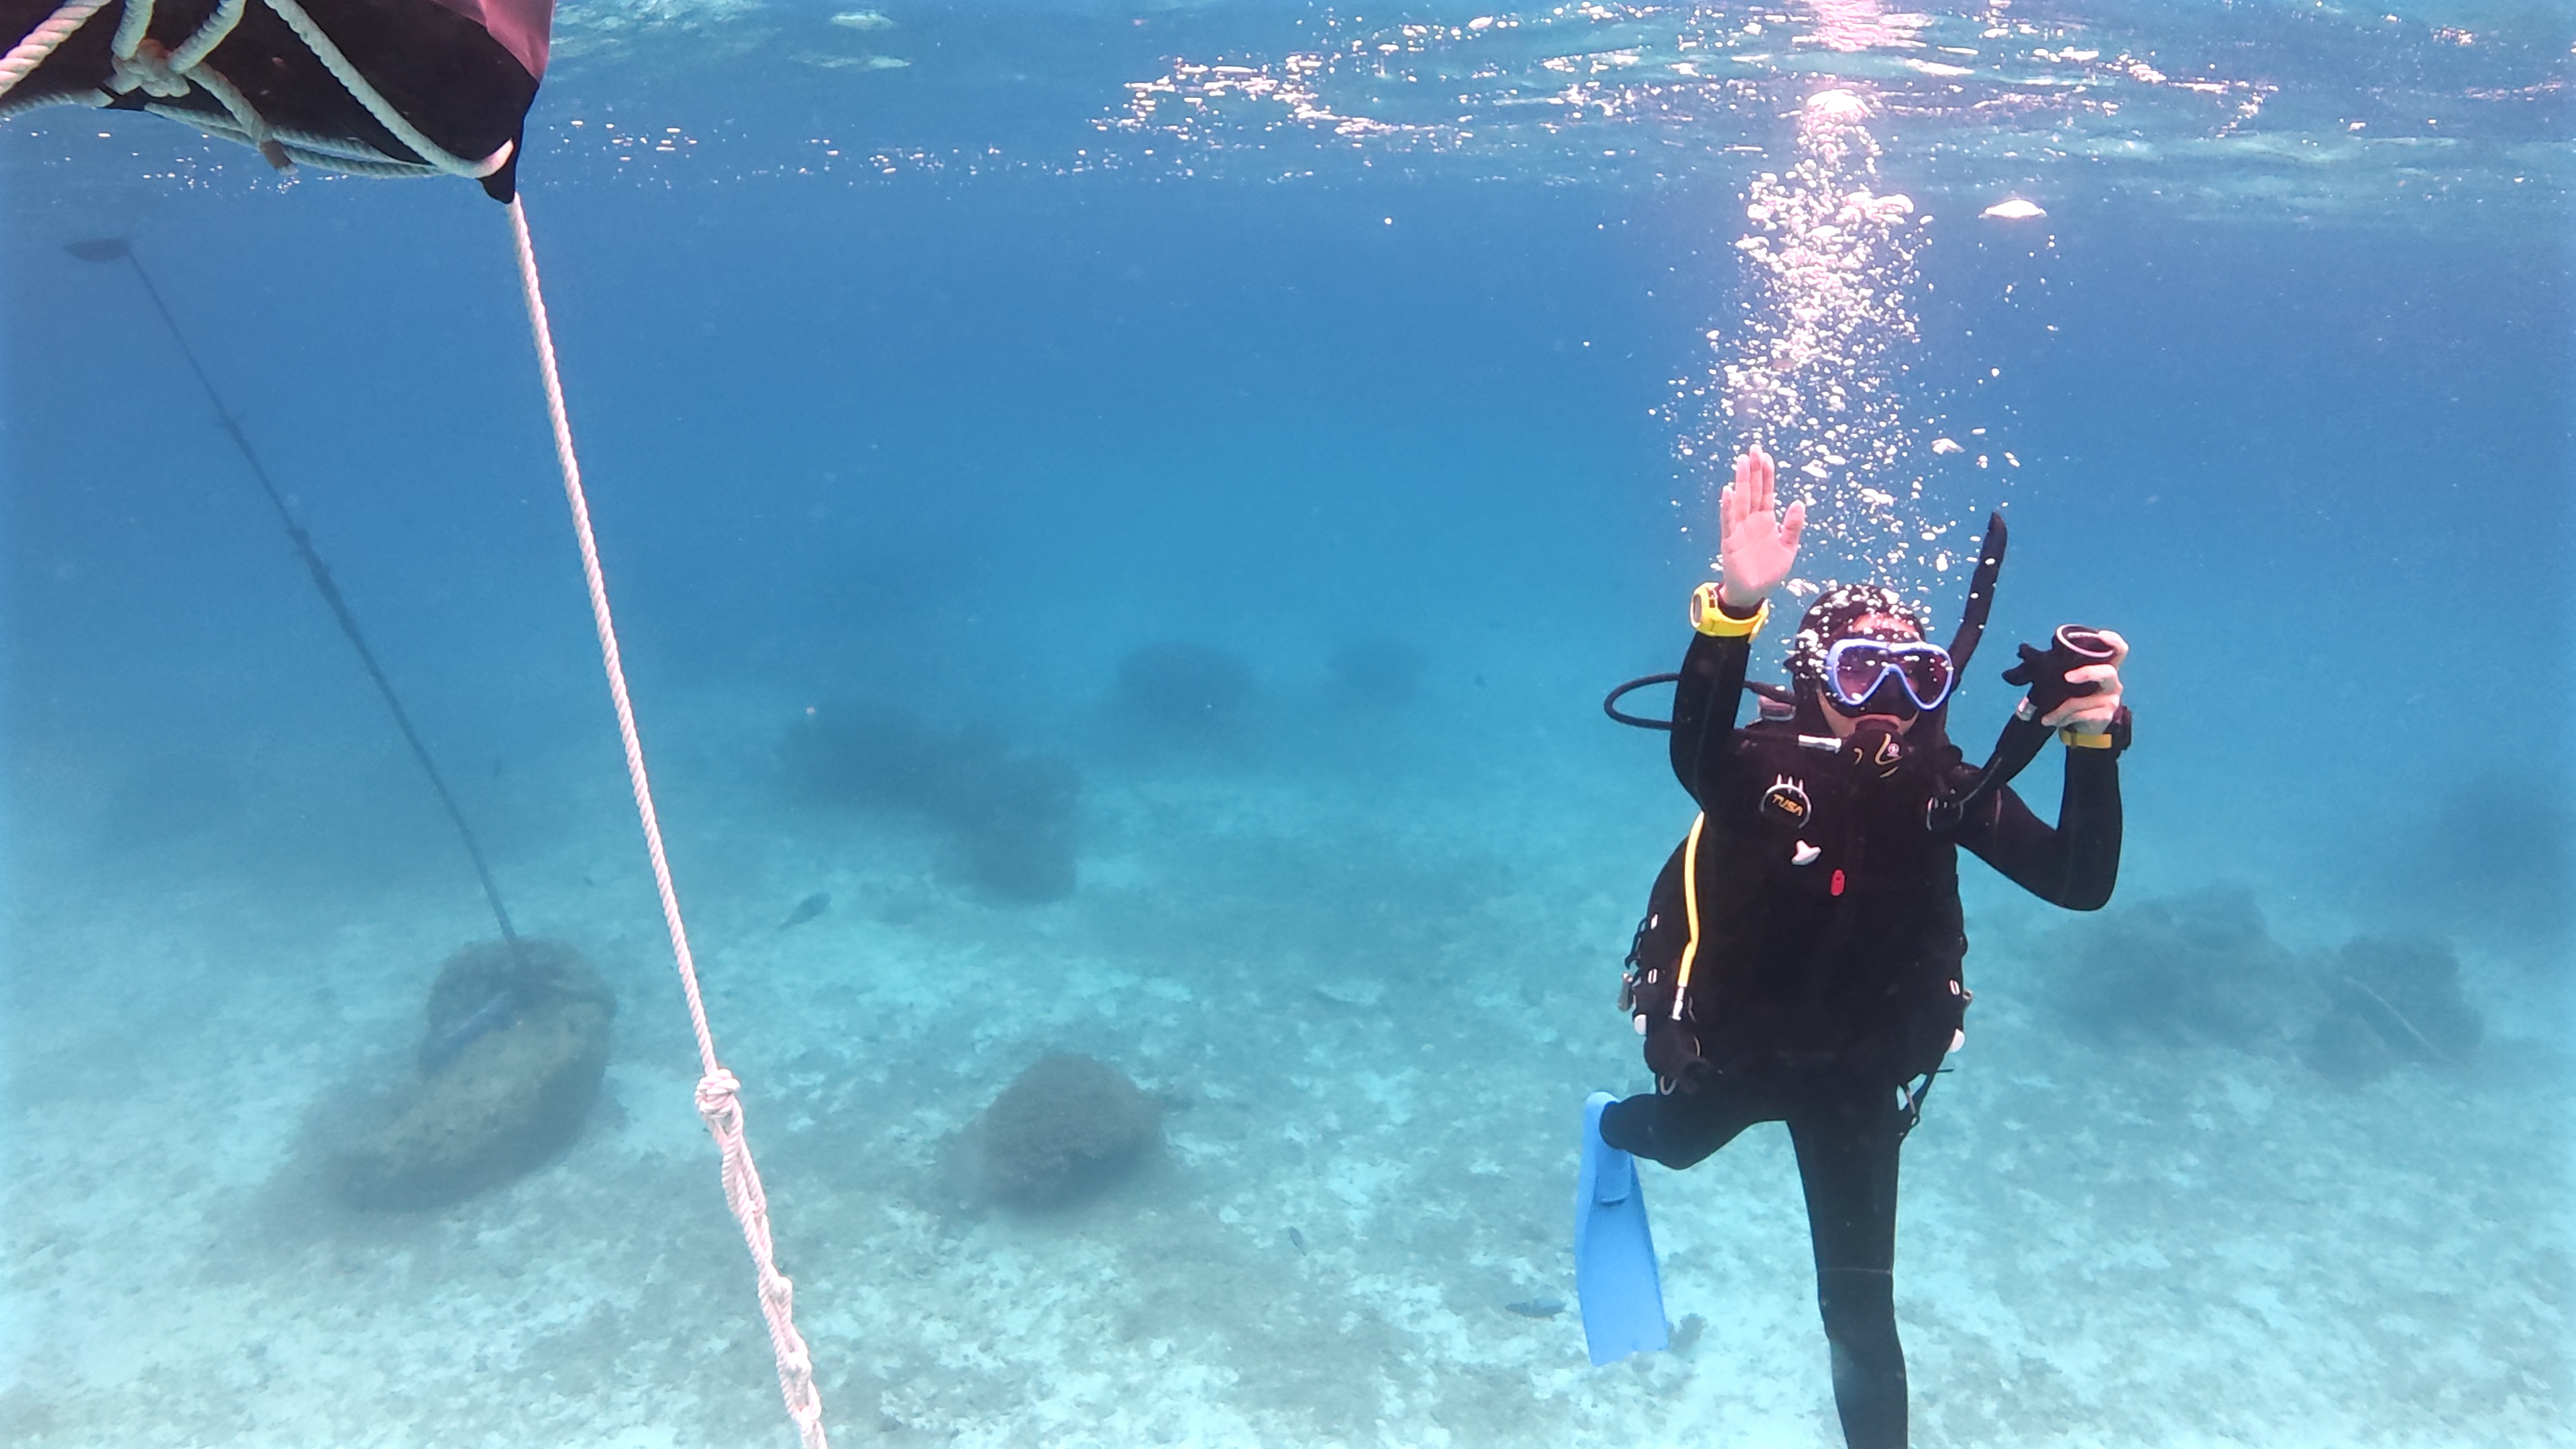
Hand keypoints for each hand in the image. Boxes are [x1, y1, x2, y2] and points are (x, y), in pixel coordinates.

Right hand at [1718, 445, 1804, 609]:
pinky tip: (1728, 491)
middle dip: (1753, 470)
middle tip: (1753, 448)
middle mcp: (1752, 520)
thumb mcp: (1789, 547)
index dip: (1767, 474)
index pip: (1766, 492)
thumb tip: (1799, 501)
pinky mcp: (1730, 541)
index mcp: (1766, 520)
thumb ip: (1793, 526)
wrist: (1753, 592)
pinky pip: (1728, 521)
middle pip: (1753, 490)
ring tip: (1741, 461)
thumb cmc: (1769, 570)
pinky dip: (1727, 506)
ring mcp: (1740, 529)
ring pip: (1741, 500)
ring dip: (1741, 481)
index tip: (1766, 456)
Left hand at [2042, 629, 2127, 732]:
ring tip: (2046, 716)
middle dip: (2086, 673)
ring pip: (2083, 701)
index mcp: (2107, 669)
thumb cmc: (2078, 698)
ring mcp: (2111, 700)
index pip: (2120, 650)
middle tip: (2067, 677)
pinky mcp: (2104, 716)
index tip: (2101, 634)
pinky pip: (2080, 715)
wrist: (2086, 728)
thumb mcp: (2073, 682)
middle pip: (2107, 672)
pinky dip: (2061, 718)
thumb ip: (2062, 667)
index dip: (2114, 640)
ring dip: (2060, 709)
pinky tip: (2052, 721)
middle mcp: (2113, 683)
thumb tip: (2026, 651)